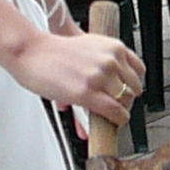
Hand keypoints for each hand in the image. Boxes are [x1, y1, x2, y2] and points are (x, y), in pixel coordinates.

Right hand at [11, 28, 145, 126]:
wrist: (30, 51)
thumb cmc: (52, 51)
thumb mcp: (88, 50)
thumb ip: (103, 69)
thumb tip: (113, 91)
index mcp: (114, 47)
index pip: (138, 71)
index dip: (132, 85)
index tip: (127, 91)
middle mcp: (111, 60)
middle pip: (133, 88)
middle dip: (125, 99)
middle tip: (115, 105)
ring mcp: (100, 76)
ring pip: (125, 101)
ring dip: (119, 109)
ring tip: (108, 112)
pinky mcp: (88, 92)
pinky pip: (114, 111)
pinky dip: (117, 119)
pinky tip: (112, 121)